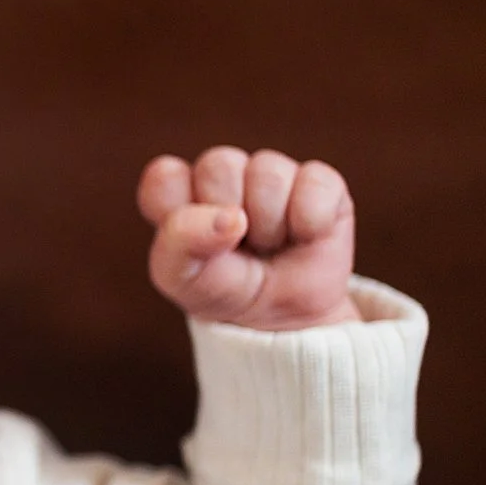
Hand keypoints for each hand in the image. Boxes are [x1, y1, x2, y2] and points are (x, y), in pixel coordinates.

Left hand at [138, 147, 358, 329]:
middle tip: (237, 248)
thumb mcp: (182, 279)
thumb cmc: (223, 289)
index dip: (179, 214)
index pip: (165, 176)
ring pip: (267, 173)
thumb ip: (180, 242)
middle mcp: (224, 174)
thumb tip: (231, 217)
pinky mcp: (320, 182)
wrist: (282, 319)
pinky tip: (305, 236)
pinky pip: (315, 183)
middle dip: (227, 221)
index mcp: (180, 191)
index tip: (193, 247)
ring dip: (269, 226)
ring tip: (269, 244)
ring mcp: (272, 174)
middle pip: (218, 166)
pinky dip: (310, 222)